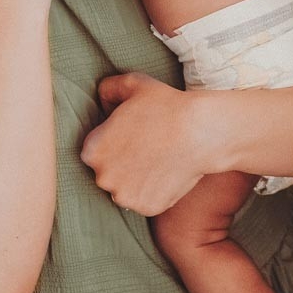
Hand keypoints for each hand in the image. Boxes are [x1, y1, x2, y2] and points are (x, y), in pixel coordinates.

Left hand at [81, 72, 216, 213]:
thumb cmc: (167, 105)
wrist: (201, 132)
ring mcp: (125, 196)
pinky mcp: (146, 208)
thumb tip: (103, 100)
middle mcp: (103, 178)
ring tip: (158, 160)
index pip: (96, 150)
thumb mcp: (133, 83)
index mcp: (92, 150)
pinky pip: (145, 201)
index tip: (133, 135)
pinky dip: (154, 192)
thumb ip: (108, 88)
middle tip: (147, 147)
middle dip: (123, 163)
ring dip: (136, 180)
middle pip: (108, 172)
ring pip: (125, 189)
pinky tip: (167, 173)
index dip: (115, 142)